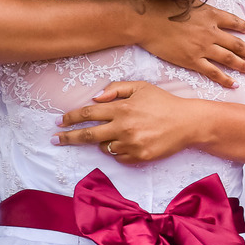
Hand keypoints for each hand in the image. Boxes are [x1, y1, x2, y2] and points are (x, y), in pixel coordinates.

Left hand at [55, 82, 199, 162]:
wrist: (189, 123)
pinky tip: (130, 142)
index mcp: (122, 108)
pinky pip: (119, 157)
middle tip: (55, 139)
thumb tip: (95, 97)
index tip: (59, 122)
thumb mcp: (141, 87)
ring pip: (104, 147)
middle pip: (87, 135)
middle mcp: (123, 127)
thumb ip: (116, 89)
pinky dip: (119, 151)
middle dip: (68, 137)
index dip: (71, 118)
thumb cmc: (164, 103)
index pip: (88, 113)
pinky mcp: (139, 157)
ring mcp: (131, 144)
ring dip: (103, 142)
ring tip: (117, 135)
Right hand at [135, 0, 244, 87]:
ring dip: (242, 65)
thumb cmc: (160, 5)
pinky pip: (213, 72)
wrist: (144, 21)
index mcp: (210, 14)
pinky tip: (234, 84)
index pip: (233, 22)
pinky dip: (225, 79)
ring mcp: (203, 48)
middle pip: (236, 43)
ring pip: (229, 59)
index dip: (242, 27)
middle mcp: (211, 32)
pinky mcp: (192, 61)